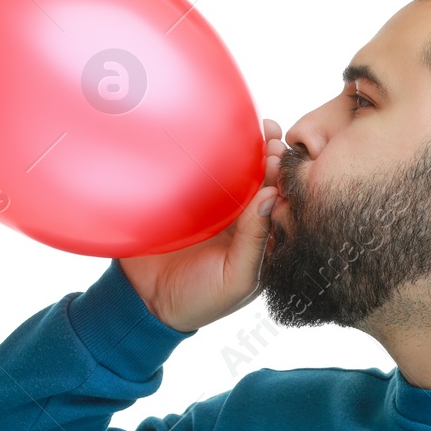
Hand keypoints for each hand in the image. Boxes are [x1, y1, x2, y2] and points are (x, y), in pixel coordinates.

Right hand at [117, 118, 286, 332]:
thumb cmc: (200, 298)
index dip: (285, 180)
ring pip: (237, 173)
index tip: (284, 158)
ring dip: (249, 150)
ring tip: (259, 129)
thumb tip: (270, 197)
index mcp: (261, 239)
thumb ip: (255, 242)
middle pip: (262, 182)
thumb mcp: (237, 278)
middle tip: (273, 138)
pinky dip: (214, 154)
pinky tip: (220, 136)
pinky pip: (202, 174)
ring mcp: (216, 209)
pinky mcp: (187, 201)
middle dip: (271, 158)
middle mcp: (242, 220)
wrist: (145, 301)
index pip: (279, 203)